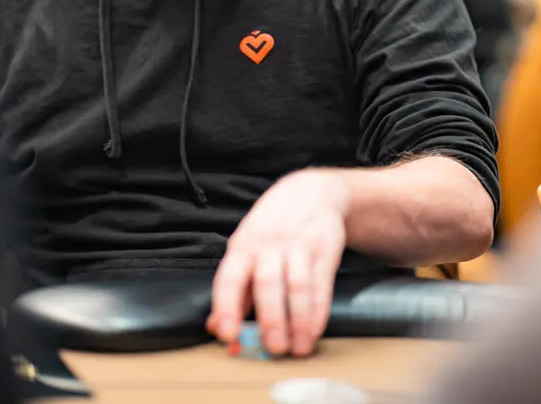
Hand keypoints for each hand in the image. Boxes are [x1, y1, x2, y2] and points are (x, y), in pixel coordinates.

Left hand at [207, 169, 349, 356]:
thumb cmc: (272, 227)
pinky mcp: (324, 249)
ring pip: (298, 286)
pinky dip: (318, 311)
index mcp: (243, 246)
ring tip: (298, 347)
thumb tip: (215, 326)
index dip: (226, 307)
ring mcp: (299, 246)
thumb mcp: (245, 247)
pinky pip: (321, 284)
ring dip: (299, 321)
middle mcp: (269, 245)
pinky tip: (314, 330)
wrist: (311, 192)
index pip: (230, 278)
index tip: (227, 334)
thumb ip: (234, 289)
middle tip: (273, 348)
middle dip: (271, 319)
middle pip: (268, 283)